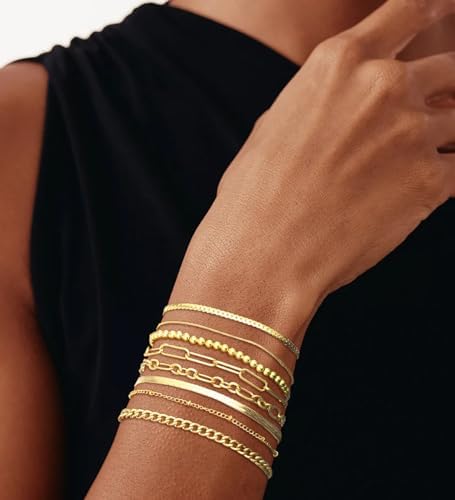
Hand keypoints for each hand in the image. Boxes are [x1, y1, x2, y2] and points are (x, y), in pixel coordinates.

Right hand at [171, 0, 454, 342]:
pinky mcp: (430, 182)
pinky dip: (441, 178)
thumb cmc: (256, 193)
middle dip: (442, 91)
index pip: (411, 9)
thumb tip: (352, 103)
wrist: (264, 254)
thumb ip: (326, 100)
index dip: (436, 9)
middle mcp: (383, 85)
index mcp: (339, 62)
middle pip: (449, 68)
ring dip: (441, 139)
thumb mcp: (279, 125)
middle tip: (419, 120)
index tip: (446, 13)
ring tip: (400, 169)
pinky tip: (407, 195)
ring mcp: (412, 132)